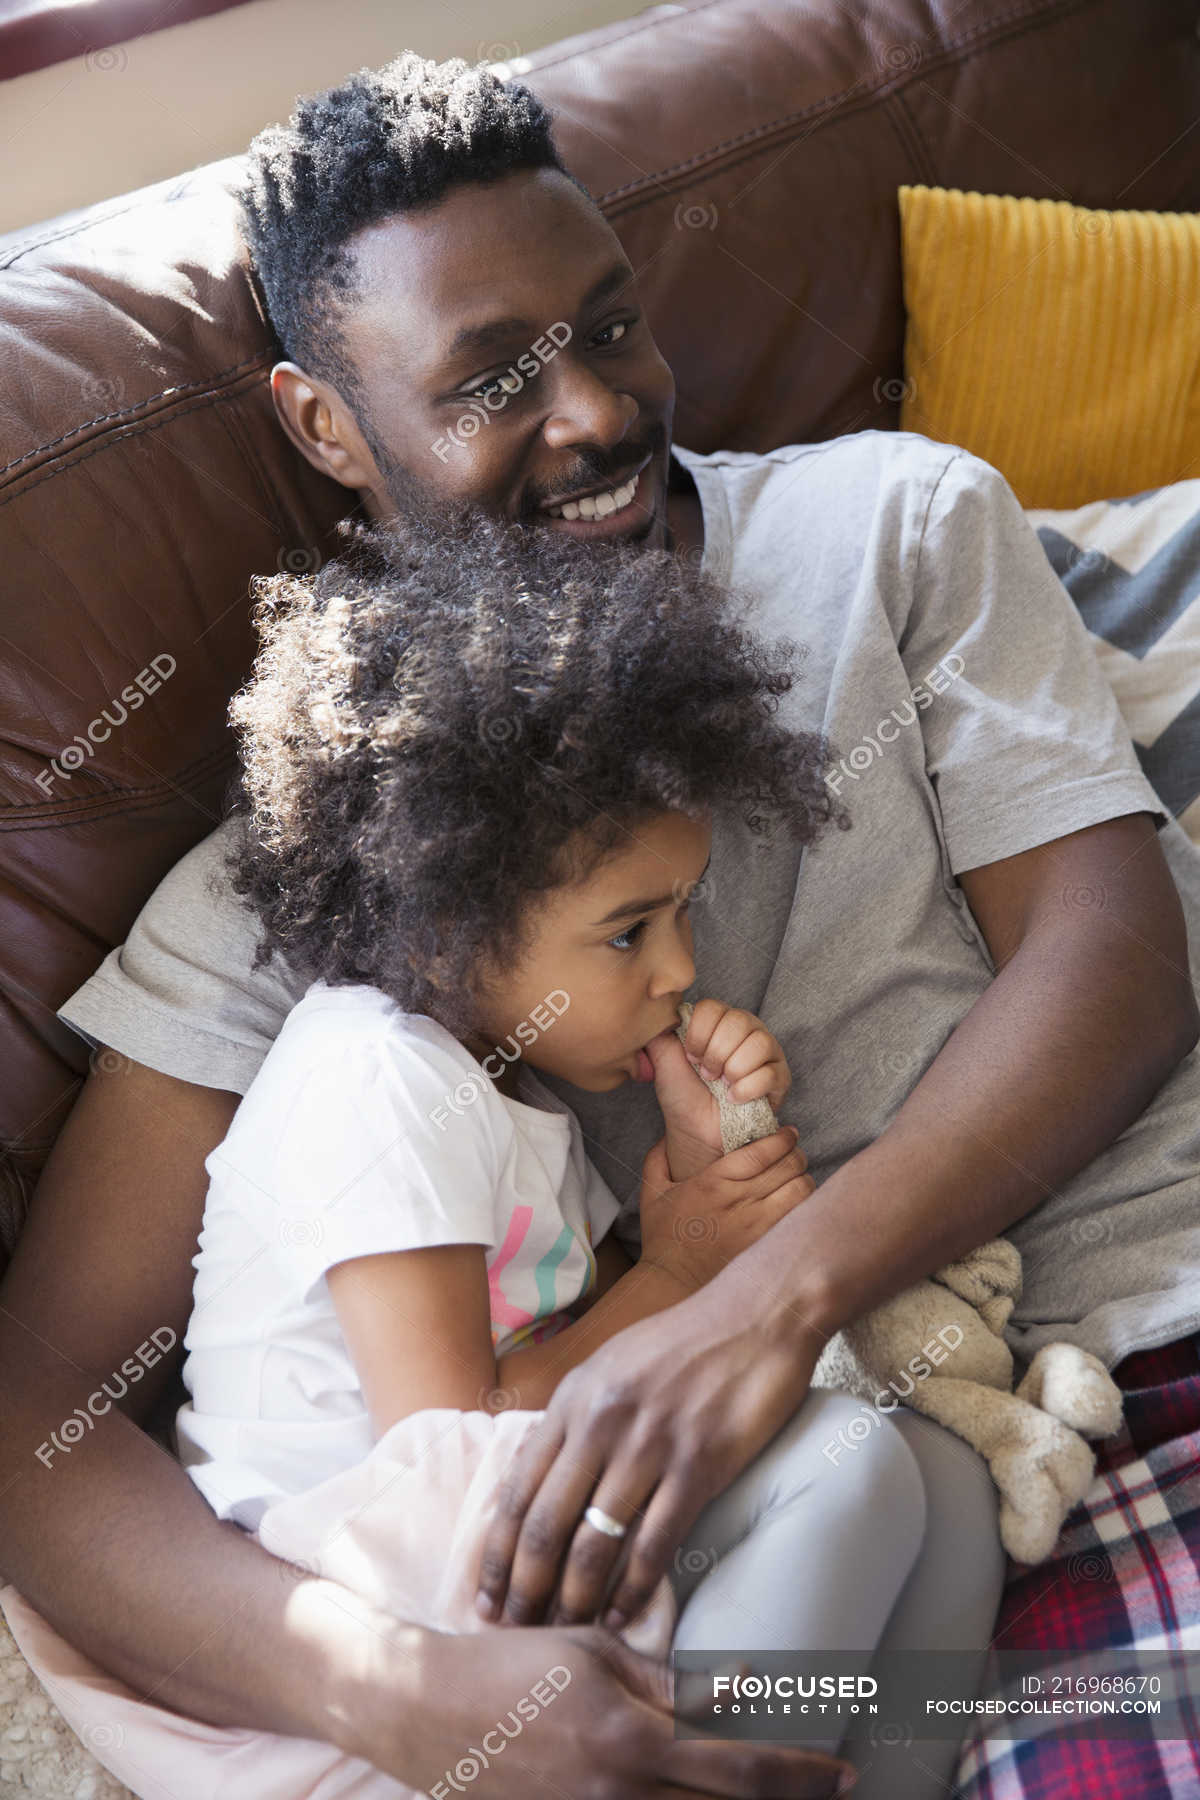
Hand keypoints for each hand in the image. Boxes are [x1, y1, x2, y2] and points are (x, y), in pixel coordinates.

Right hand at [358, 1622, 857, 1798]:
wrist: (426, 1710)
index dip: (801, 1774)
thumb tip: (743, 1687)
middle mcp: (617, 1797)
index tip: (844, 1773)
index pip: (741, 1769)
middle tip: (828, 1791)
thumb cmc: (515, 1665)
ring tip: (770, 1798)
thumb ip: (669, 1683)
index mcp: (630, 1741)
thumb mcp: (596, 1654)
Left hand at [472, 1276, 829, 1635]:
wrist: (755, 1316)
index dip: (498, 1552)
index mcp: (573, 1400)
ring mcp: (649, 1445)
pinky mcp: (698, 1465)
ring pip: (595, 1543)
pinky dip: (634, 1589)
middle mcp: (601, 1423)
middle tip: (518, 1629)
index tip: (488, 1596)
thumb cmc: (681, 1343)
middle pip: (546, 1525)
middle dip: (526, 1588)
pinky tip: (622, 1615)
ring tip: (567, 1632)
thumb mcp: (609, 1366)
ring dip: (575, 1599)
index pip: (518, 1489)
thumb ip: (574, 1419)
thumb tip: (539, 1473)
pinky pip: (654, 1543)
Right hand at [639, 1126, 813, 1288]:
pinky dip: (803, 1204)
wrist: (673, 1281)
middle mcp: (739, 1200)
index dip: (782, 1139)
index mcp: (714, 1181)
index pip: (761, 1152)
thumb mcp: (653, 1192)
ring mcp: (756, 1224)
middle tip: (793, 1152)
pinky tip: (795, 1201)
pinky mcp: (766, 1243)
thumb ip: (657, 1159)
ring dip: (803, 1178)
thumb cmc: (664, 1236)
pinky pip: (798, 1216)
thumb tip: (668, 1137)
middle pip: (787, 1166)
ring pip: (800, 1190)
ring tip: (797, 1176)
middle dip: (796, 1153)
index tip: (788, 1133)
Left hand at [647, 1000, 791, 1181]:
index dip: (698, 1035)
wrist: (696, 1131)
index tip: (691, 1057)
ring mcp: (767, 1051)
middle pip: (738, 1021)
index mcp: (719, 1020)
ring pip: (759, 1043)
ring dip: (733, 1070)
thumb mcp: (662, 1059)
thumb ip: (658, 1030)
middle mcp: (746, 1028)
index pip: (713, 1007)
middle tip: (707, 1075)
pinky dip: (746, 1089)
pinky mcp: (781, 1076)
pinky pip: (770, 1073)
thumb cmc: (683, 1094)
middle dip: (715, 1054)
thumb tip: (658, 1006)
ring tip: (723, 1085)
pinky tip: (735, 1098)